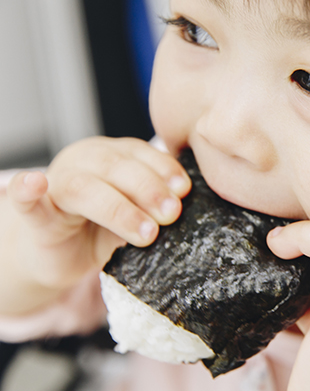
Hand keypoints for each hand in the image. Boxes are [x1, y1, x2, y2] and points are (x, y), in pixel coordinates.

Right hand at [0, 136, 190, 313]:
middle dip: (148, 188)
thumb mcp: (136, 216)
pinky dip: (27, 190)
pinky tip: (34, 183)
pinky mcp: (34, 214)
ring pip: (84, 187)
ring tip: (147, 232)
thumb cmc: (102, 229)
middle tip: (172, 212)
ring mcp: (56, 185)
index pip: (140, 153)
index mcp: (113, 156)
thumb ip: (155, 208)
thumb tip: (185, 210)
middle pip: (116, 166)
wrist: (57, 256)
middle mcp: (84, 162)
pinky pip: (25, 200)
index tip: (185, 189)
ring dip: (119, 208)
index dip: (164, 168)